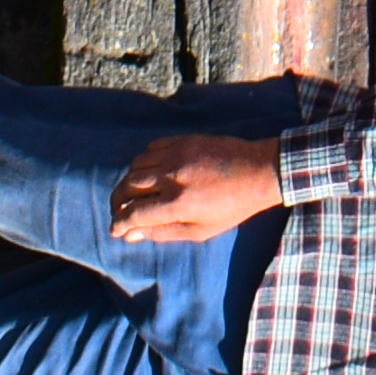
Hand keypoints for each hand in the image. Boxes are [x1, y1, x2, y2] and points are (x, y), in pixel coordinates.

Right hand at [109, 134, 284, 241]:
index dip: (119, 223)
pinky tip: (150, 172)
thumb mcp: (200, 231)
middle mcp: (172, 177)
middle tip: (120, 211)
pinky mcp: (183, 140)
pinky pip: (151, 148)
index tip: (116, 229)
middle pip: (127, 187)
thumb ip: (163, 233)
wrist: (259, 171)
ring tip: (134, 194)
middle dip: (118, 202)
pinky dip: (144, 161)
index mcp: (177, 204)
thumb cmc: (232, 207)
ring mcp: (176, 155)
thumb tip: (132, 234)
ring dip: (129, 182)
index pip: (133, 214)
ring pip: (135, 166)